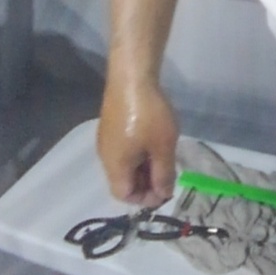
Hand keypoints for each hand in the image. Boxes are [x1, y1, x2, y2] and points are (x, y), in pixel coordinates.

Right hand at [97, 76, 177, 206]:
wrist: (132, 76)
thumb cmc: (149, 114)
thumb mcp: (163, 146)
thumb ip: (164, 174)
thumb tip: (163, 194)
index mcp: (114, 165)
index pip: (125, 195)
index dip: (146, 198)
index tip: (167, 188)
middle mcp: (105, 156)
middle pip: (124, 181)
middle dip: (147, 183)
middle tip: (169, 173)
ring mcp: (107, 139)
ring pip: (125, 165)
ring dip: (144, 167)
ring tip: (165, 157)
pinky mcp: (111, 126)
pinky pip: (124, 150)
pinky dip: (139, 153)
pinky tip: (155, 141)